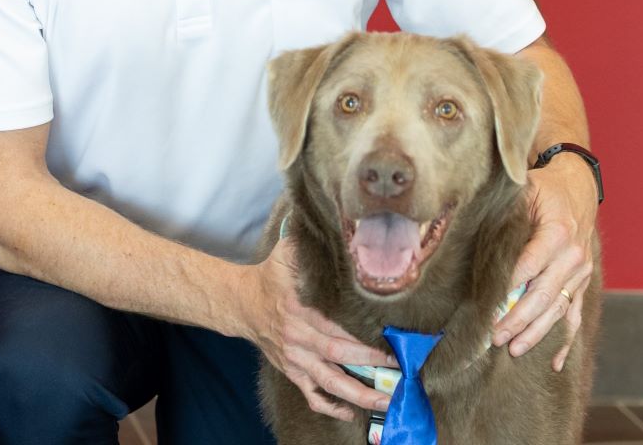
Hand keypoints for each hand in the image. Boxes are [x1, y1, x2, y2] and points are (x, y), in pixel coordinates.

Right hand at [243, 238, 394, 420]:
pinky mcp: (291, 371)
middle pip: (337, 355)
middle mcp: (297, 336)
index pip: (335, 326)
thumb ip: (310, 244)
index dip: (362, 336)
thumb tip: (337, 231)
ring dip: (359, 395)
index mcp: (299, 308)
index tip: (391, 340)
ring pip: (328, 383)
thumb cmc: (270, 276)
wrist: (241, 303)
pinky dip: (331, 407)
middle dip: (371, 365)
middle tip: (400, 370)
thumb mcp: (286, 252)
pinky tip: (352, 410)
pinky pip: (311, 395)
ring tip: (387, 400)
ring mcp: (295, 358)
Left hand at [492, 154, 597, 369]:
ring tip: (514, 349)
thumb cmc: (545, 188)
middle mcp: (573, 256)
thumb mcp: (526, 189)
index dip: (509, 288)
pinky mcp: (582, 282)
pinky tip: (556, 363)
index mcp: (557, 232)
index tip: (489, 307)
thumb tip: (473, 221)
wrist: (578, 186)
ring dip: (536, 333)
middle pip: (543, 295)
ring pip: (558, 310)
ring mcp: (580, 272)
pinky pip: (574, 314)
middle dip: (517, 319)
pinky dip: (566, 340)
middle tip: (494, 336)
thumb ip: (507, 209)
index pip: (529, 266)